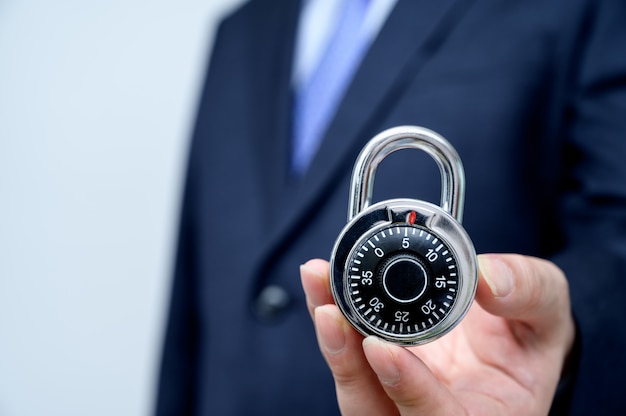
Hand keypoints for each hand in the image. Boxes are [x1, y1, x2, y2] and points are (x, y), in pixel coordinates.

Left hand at [300, 254, 574, 415]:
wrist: (504, 348)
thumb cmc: (525, 342)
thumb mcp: (547, 316)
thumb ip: (529, 294)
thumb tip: (487, 277)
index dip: (409, 390)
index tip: (381, 347)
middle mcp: (427, 414)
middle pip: (374, 408)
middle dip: (347, 361)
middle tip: (328, 309)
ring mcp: (394, 397)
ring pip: (351, 385)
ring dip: (330, 336)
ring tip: (318, 282)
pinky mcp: (373, 375)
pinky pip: (346, 357)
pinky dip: (331, 320)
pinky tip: (322, 282)